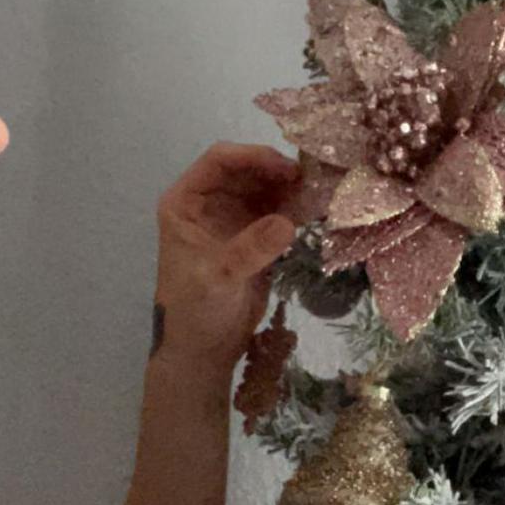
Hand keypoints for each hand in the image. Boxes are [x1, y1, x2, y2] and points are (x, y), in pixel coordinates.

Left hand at [153, 142, 300, 371]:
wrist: (204, 348)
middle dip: (277, 171)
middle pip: (247, 169)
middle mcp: (208, 202)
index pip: (219, 161)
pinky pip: (277, 209)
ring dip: (290, 188)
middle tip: (310, 181)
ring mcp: (232, 216)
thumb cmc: (196, 310)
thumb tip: (287, 221)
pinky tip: (315, 211)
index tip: (286, 168)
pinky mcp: (254, 234)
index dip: (252, 156)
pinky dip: (296, 208)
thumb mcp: (218, 278)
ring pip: (265, 186)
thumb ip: (250, 249)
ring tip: (318, 195)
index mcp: (185, 202)